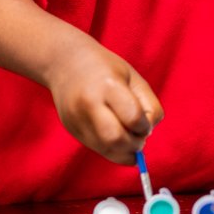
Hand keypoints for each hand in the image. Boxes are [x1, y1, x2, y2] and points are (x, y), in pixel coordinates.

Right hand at [44, 36, 161, 165]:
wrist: (65, 62)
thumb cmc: (106, 68)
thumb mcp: (133, 77)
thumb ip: (149, 105)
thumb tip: (148, 133)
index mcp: (108, 86)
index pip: (133, 118)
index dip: (145, 126)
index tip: (146, 122)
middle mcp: (89, 105)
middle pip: (116, 140)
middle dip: (135, 144)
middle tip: (139, 135)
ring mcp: (77, 120)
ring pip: (107, 150)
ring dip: (125, 151)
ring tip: (128, 134)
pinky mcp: (72, 130)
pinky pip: (98, 149)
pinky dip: (113, 149)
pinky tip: (116, 135)